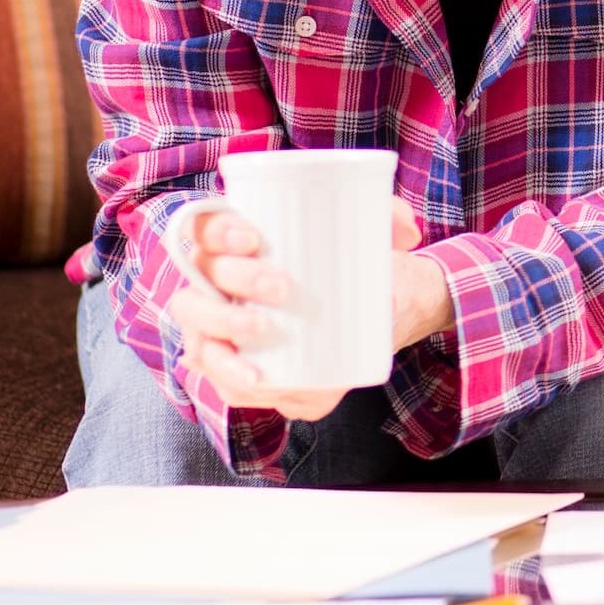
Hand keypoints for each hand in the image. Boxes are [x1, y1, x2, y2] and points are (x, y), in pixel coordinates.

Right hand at [168, 196, 446, 422]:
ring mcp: (218, 337)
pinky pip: (223, 383)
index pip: (203, 231)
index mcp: (233, 248)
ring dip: (224, 337)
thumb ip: (389, 221)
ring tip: (264, 331)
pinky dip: (236, 381)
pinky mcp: (237, 372)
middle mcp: (213, 292)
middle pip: (196, 287)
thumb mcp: (369, 240)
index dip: (215, 232)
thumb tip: (407, 229)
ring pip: (198, 341)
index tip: (253, 237)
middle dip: (233, 285)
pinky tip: (260, 379)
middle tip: (282, 286)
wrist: (367, 315)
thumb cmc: (350, 266)